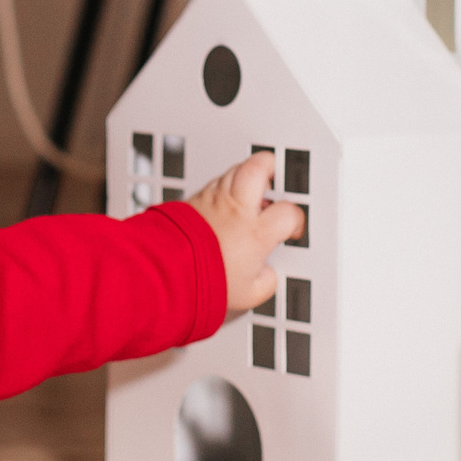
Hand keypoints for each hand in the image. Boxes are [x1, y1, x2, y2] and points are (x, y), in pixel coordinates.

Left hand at [181, 150, 303, 315]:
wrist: (165, 273)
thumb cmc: (203, 281)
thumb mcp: (248, 294)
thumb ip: (265, 281)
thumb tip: (267, 275)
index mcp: (256, 232)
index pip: (288, 212)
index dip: (295, 220)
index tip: (290, 229)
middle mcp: (237, 209)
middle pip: (260, 166)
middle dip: (273, 168)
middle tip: (276, 179)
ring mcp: (213, 200)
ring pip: (236, 169)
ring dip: (248, 175)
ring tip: (251, 190)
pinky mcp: (193, 200)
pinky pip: (214, 183)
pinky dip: (224, 187)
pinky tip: (225, 202)